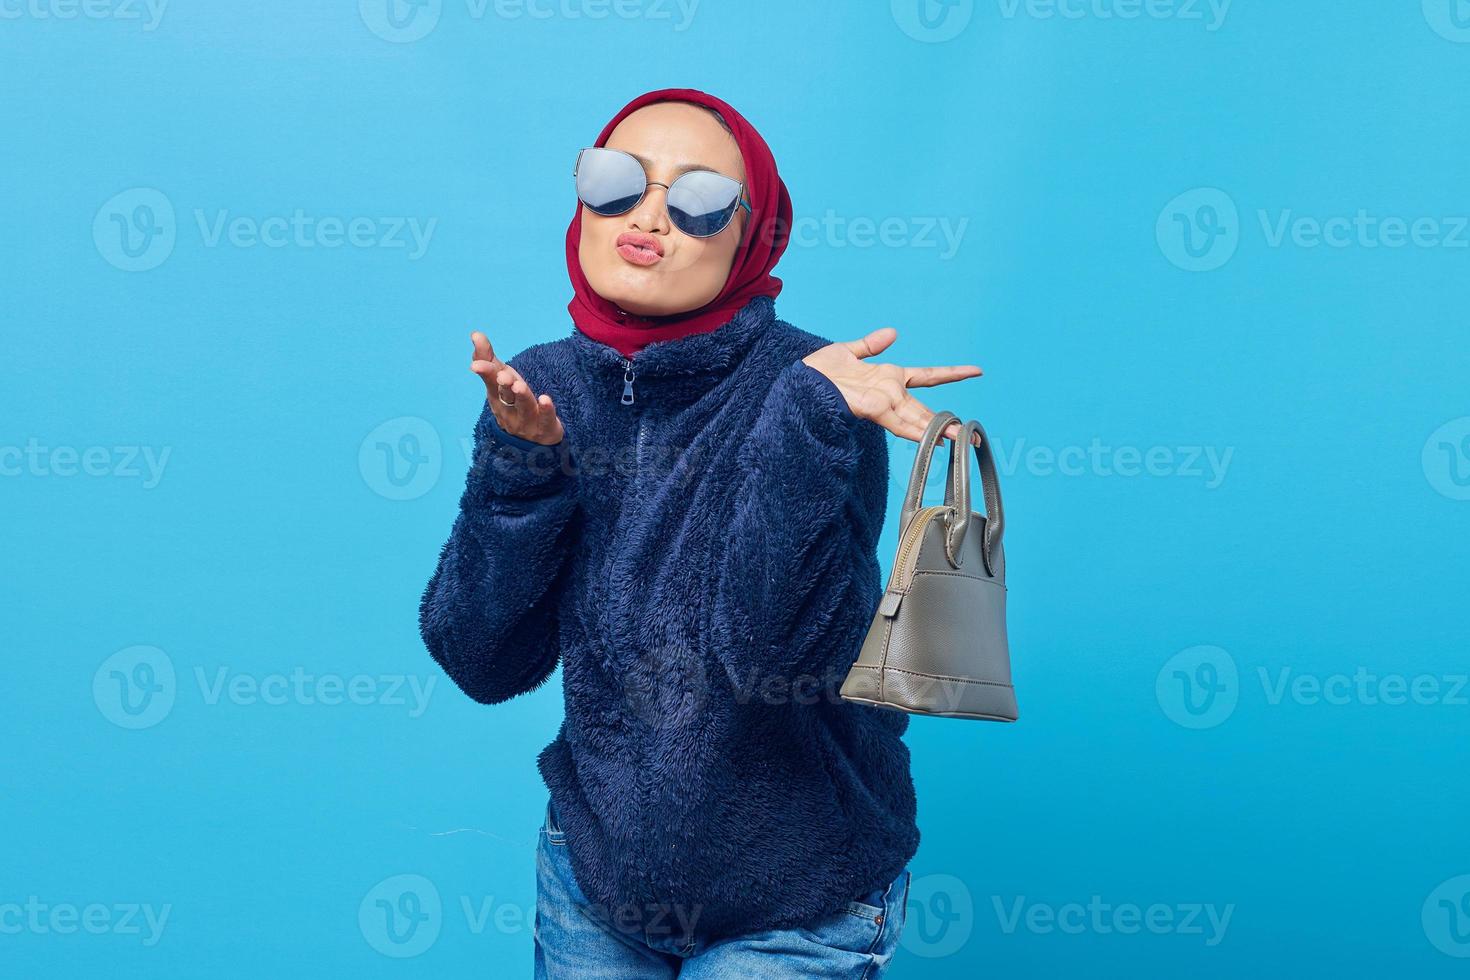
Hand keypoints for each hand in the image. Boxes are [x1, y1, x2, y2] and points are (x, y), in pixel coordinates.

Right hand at [469, 331, 565, 445]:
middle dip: (503, 385)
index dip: (484, 371)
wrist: (530, 442)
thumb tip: (475, 334)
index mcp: (497, 395)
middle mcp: (509, 409)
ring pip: (523, 407)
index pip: (490, 381)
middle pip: (505, 395)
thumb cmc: (513, 403)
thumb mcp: (501, 380)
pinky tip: (545, 399)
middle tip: (503, 375)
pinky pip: (546, 419)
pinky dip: (545, 410)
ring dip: (521, 396)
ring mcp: (526, 420)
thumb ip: (488, 358)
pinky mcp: (545, 428)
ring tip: (519, 385)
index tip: (476, 364)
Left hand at [802, 327, 981, 443]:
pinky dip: (917, 430)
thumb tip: (892, 333)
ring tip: (963, 440)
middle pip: (926, 409)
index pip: (928, 374)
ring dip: (940, 431)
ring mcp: (884, 402)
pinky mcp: (873, 408)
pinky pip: (899, 421)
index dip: (952, 373)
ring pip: (918, 419)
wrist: (800, 381)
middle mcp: (890, 392)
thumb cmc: (818, 371)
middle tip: (973, 438)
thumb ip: (870, 344)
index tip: (977, 370)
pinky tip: (933, 437)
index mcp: (888, 376)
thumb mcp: (848, 352)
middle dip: (949, 424)